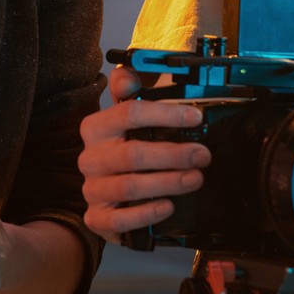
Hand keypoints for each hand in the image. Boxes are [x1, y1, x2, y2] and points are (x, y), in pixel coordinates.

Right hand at [78, 64, 209, 241]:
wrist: (107, 194)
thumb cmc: (124, 149)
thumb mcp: (127, 115)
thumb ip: (130, 89)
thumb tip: (129, 74)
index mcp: (96, 127)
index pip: (129, 113)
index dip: (166, 114)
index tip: (195, 117)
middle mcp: (90, 158)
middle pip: (133, 154)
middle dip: (173, 154)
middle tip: (202, 155)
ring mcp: (92, 189)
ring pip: (129, 187)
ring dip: (168, 182)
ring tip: (195, 179)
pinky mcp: (96, 218)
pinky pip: (119, 219)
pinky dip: (147, 213)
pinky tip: (168, 205)